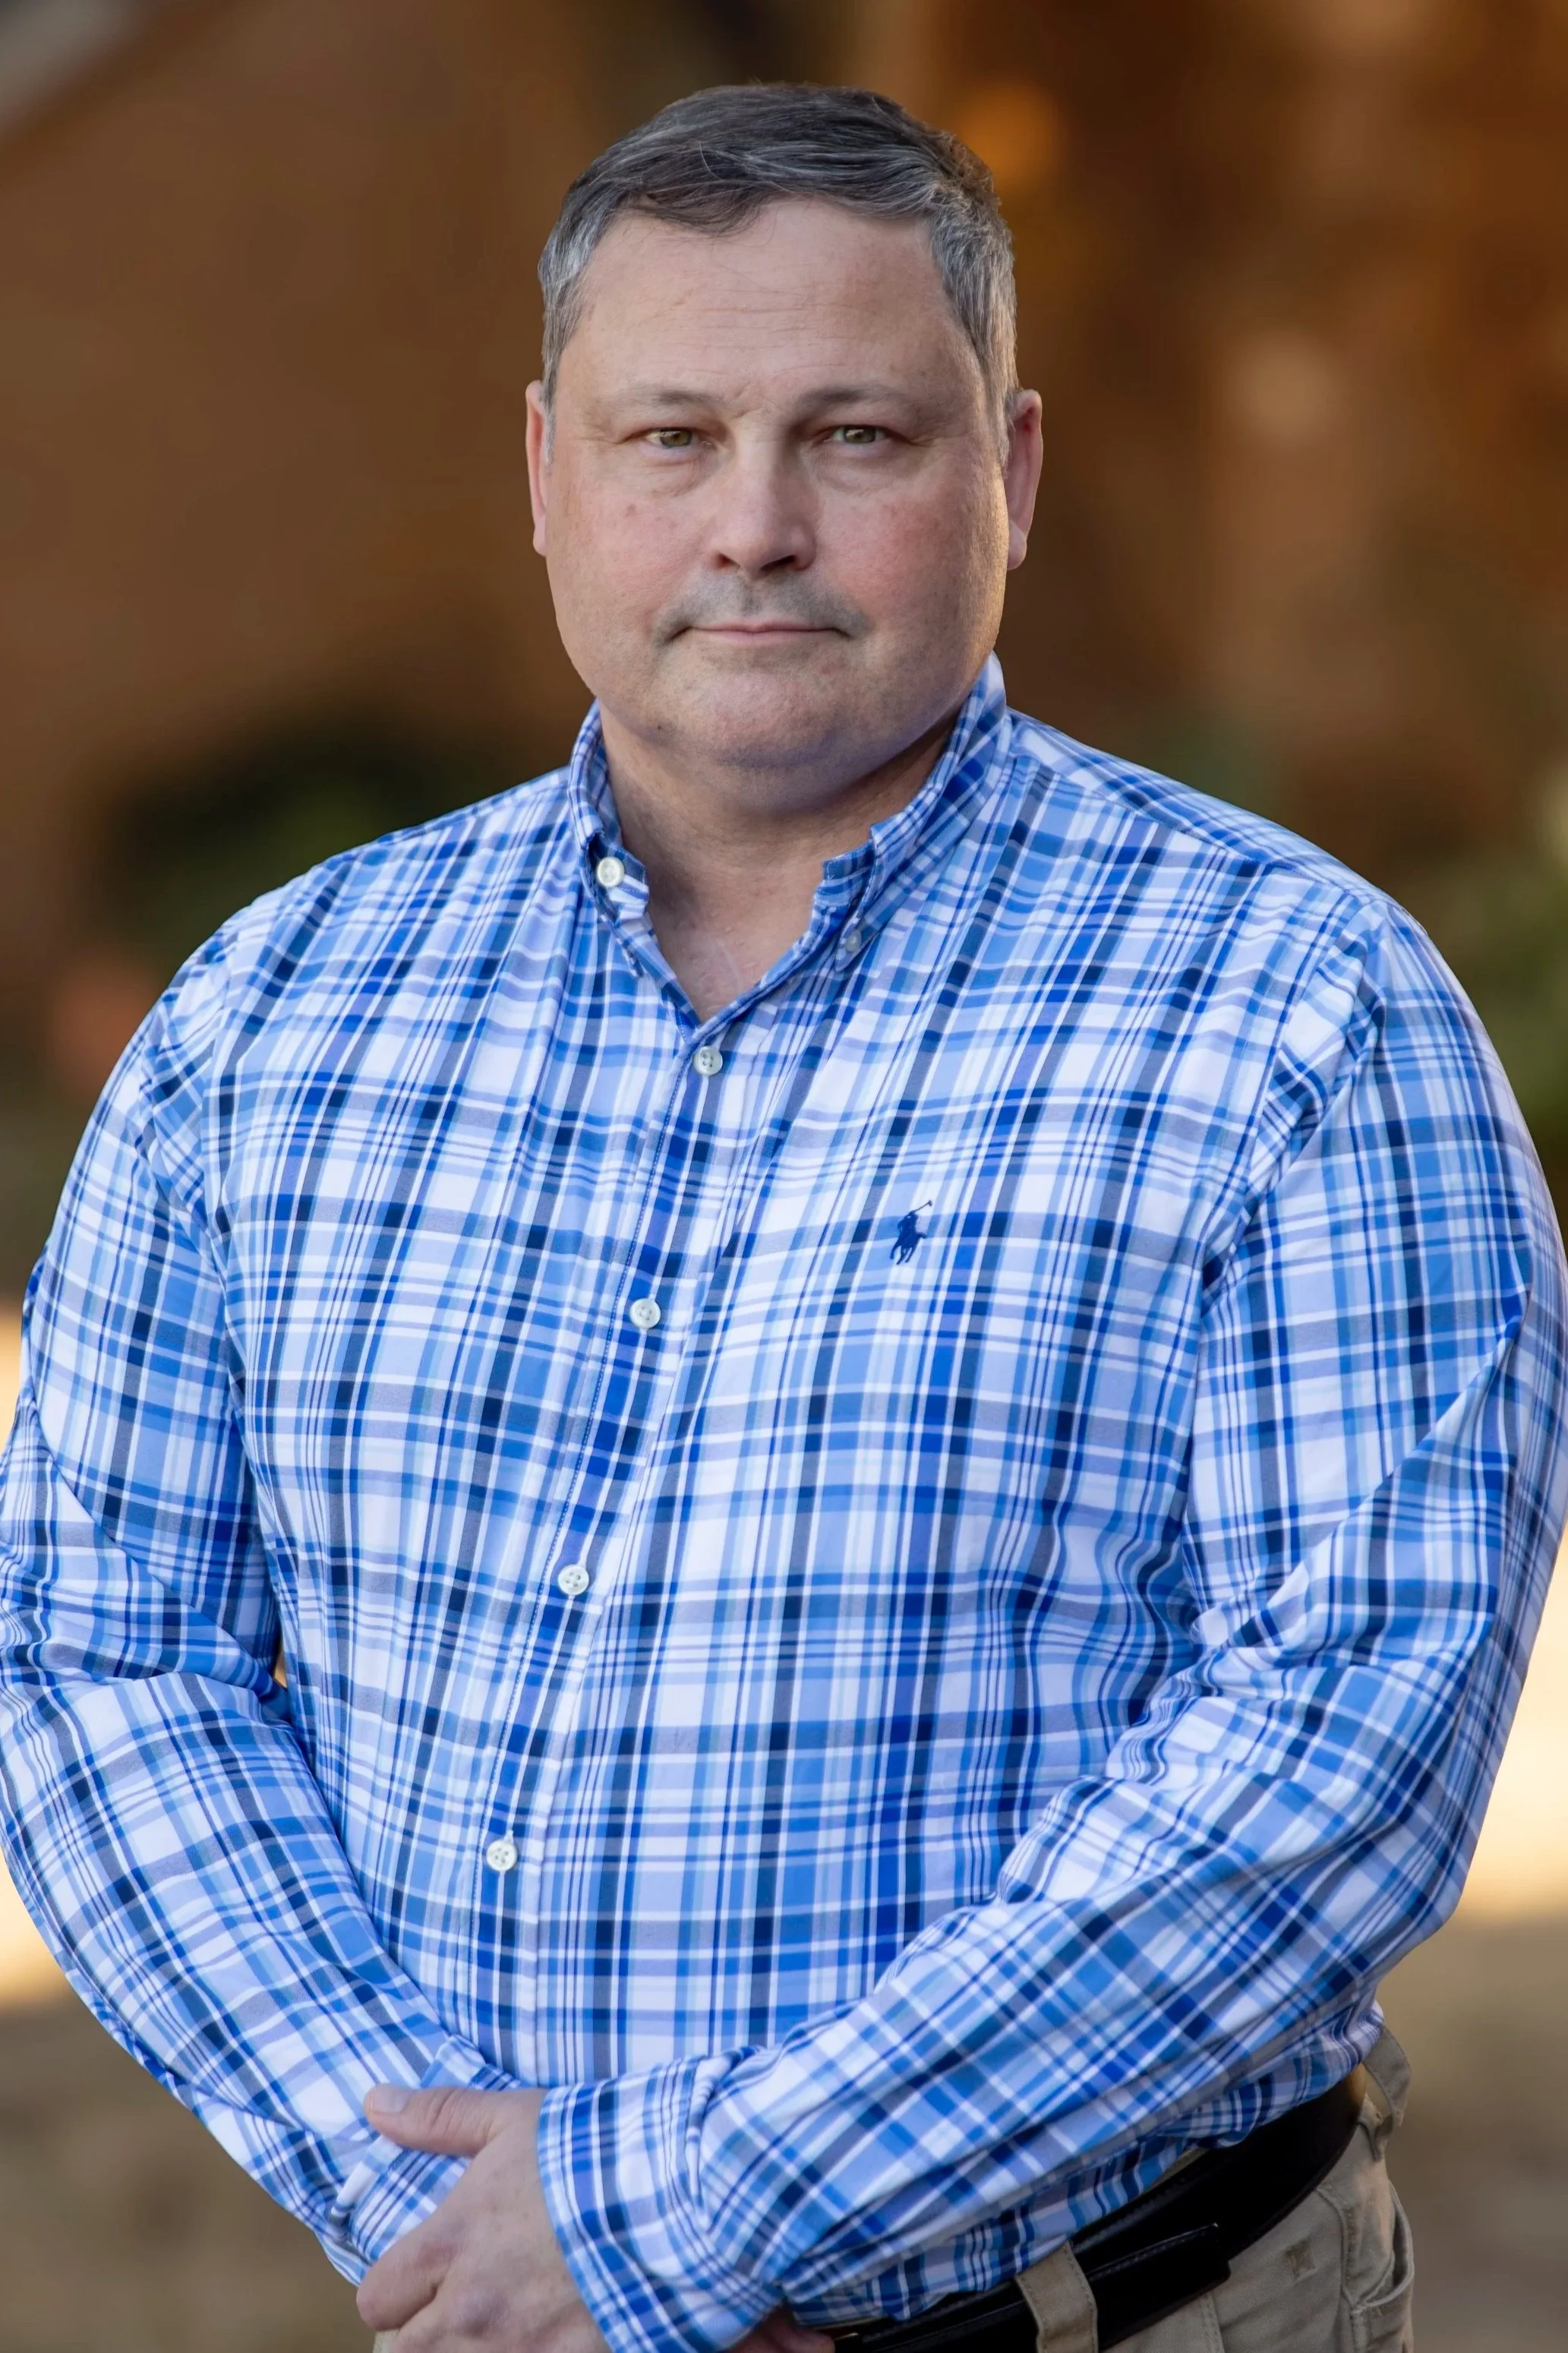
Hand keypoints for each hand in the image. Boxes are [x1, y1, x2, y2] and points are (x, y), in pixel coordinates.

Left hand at [355, 2083, 834, 2352]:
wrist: (682, 2194)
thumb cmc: (597, 2149)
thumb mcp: (514, 2118)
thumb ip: (439, 2117)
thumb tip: (374, 2102)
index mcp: (450, 2245)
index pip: (377, 2296)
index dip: (396, 2287)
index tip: (423, 2273)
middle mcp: (472, 2308)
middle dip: (424, 2332)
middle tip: (458, 2307)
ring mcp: (518, 2349)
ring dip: (467, 2348)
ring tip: (500, 2323)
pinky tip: (544, 2336)